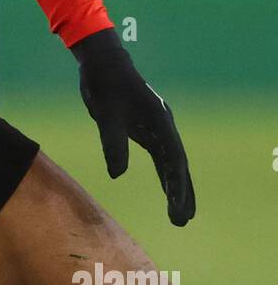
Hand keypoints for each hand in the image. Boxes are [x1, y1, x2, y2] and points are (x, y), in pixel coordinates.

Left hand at [71, 28, 195, 226]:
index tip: (177, 207)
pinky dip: (165, 176)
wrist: (102, 63)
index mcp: (159, 121)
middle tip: (183, 221)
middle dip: (182, 194)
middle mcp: (163, 126)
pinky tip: (169, 191)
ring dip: (177, 188)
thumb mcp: (105, 114)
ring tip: (182, 215)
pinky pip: (160, 158)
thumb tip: (117, 175)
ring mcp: (157, 128)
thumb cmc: (104, 85)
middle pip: (178, 165)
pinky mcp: (146, 130)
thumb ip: (112, 142)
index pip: (173, 160)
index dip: (177, 185)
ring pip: (172, 164)